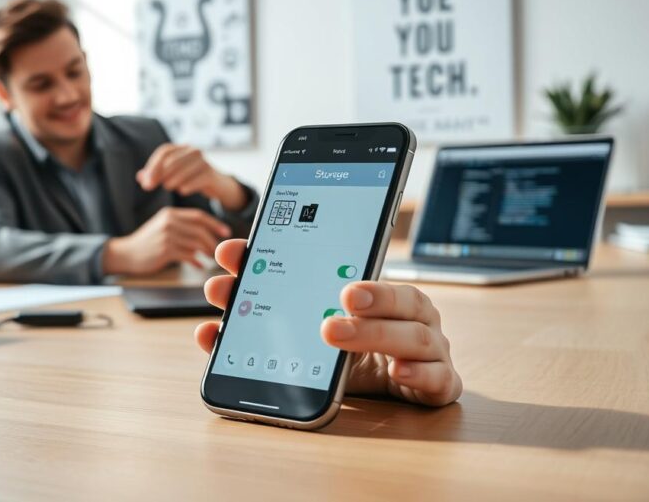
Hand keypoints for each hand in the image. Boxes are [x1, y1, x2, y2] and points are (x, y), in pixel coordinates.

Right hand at [103, 207, 230, 274]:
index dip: (215, 224)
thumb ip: (181, 226)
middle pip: (200, 230)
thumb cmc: (147, 242)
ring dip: (206, 252)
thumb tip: (204, 233)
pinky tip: (199, 265)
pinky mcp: (165, 250)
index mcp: (170, 213)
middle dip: (212, 241)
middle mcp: (169, 222)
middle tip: (217, 249)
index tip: (226, 231)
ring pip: (196, 243)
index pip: (198, 216)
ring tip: (209, 257)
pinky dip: (196, 261)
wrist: (126, 253)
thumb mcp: (162, 226)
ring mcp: (167, 236)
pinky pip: (188, 255)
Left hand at [137, 144, 246, 210]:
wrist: (218, 186)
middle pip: (172, 160)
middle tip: (149, 187)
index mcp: (183, 149)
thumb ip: (156, 176)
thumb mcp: (174, 176)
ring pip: (183, 170)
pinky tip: (181, 191)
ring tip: (167, 187)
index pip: (164, 151)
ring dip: (172, 179)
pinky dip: (187, 186)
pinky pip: (196, 180)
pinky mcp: (211, 174)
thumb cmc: (192, 179)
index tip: (144, 180)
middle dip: (158, 174)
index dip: (153, 165)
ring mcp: (204, 162)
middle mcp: (194, 151)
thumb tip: (139, 177)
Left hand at [194, 239, 461, 406]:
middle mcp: (409, 315)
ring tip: (331, 331)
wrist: (398, 397)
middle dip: (355, 293)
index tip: (295, 264)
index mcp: (380, 292)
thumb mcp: (310, 336)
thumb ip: (268, 324)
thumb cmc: (350, 356)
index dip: (310, 251)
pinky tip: (396, 373)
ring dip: (373, 332)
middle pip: (396, 297)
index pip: (361, 264)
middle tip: (314, 293)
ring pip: (415, 335)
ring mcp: (430, 349)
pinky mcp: (441, 385)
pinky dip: (421, 375)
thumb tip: (207, 331)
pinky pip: (442, 379)